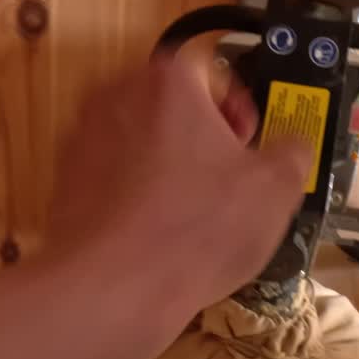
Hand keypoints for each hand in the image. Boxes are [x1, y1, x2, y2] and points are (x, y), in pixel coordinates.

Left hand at [46, 54, 309, 321]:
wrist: (113, 286)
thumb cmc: (194, 229)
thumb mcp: (275, 189)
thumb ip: (294, 151)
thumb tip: (292, 147)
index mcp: (169, 80)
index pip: (213, 71)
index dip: (239, 109)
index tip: (248, 143)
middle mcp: (118, 94)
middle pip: (172, 102)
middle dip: (202, 134)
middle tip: (226, 175)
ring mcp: (83, 135)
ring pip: (141, 137)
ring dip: (168, 162)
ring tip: (193, 209)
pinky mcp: (65, 178)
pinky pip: (113, 172)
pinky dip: (136, 191)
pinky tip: (158, 229)